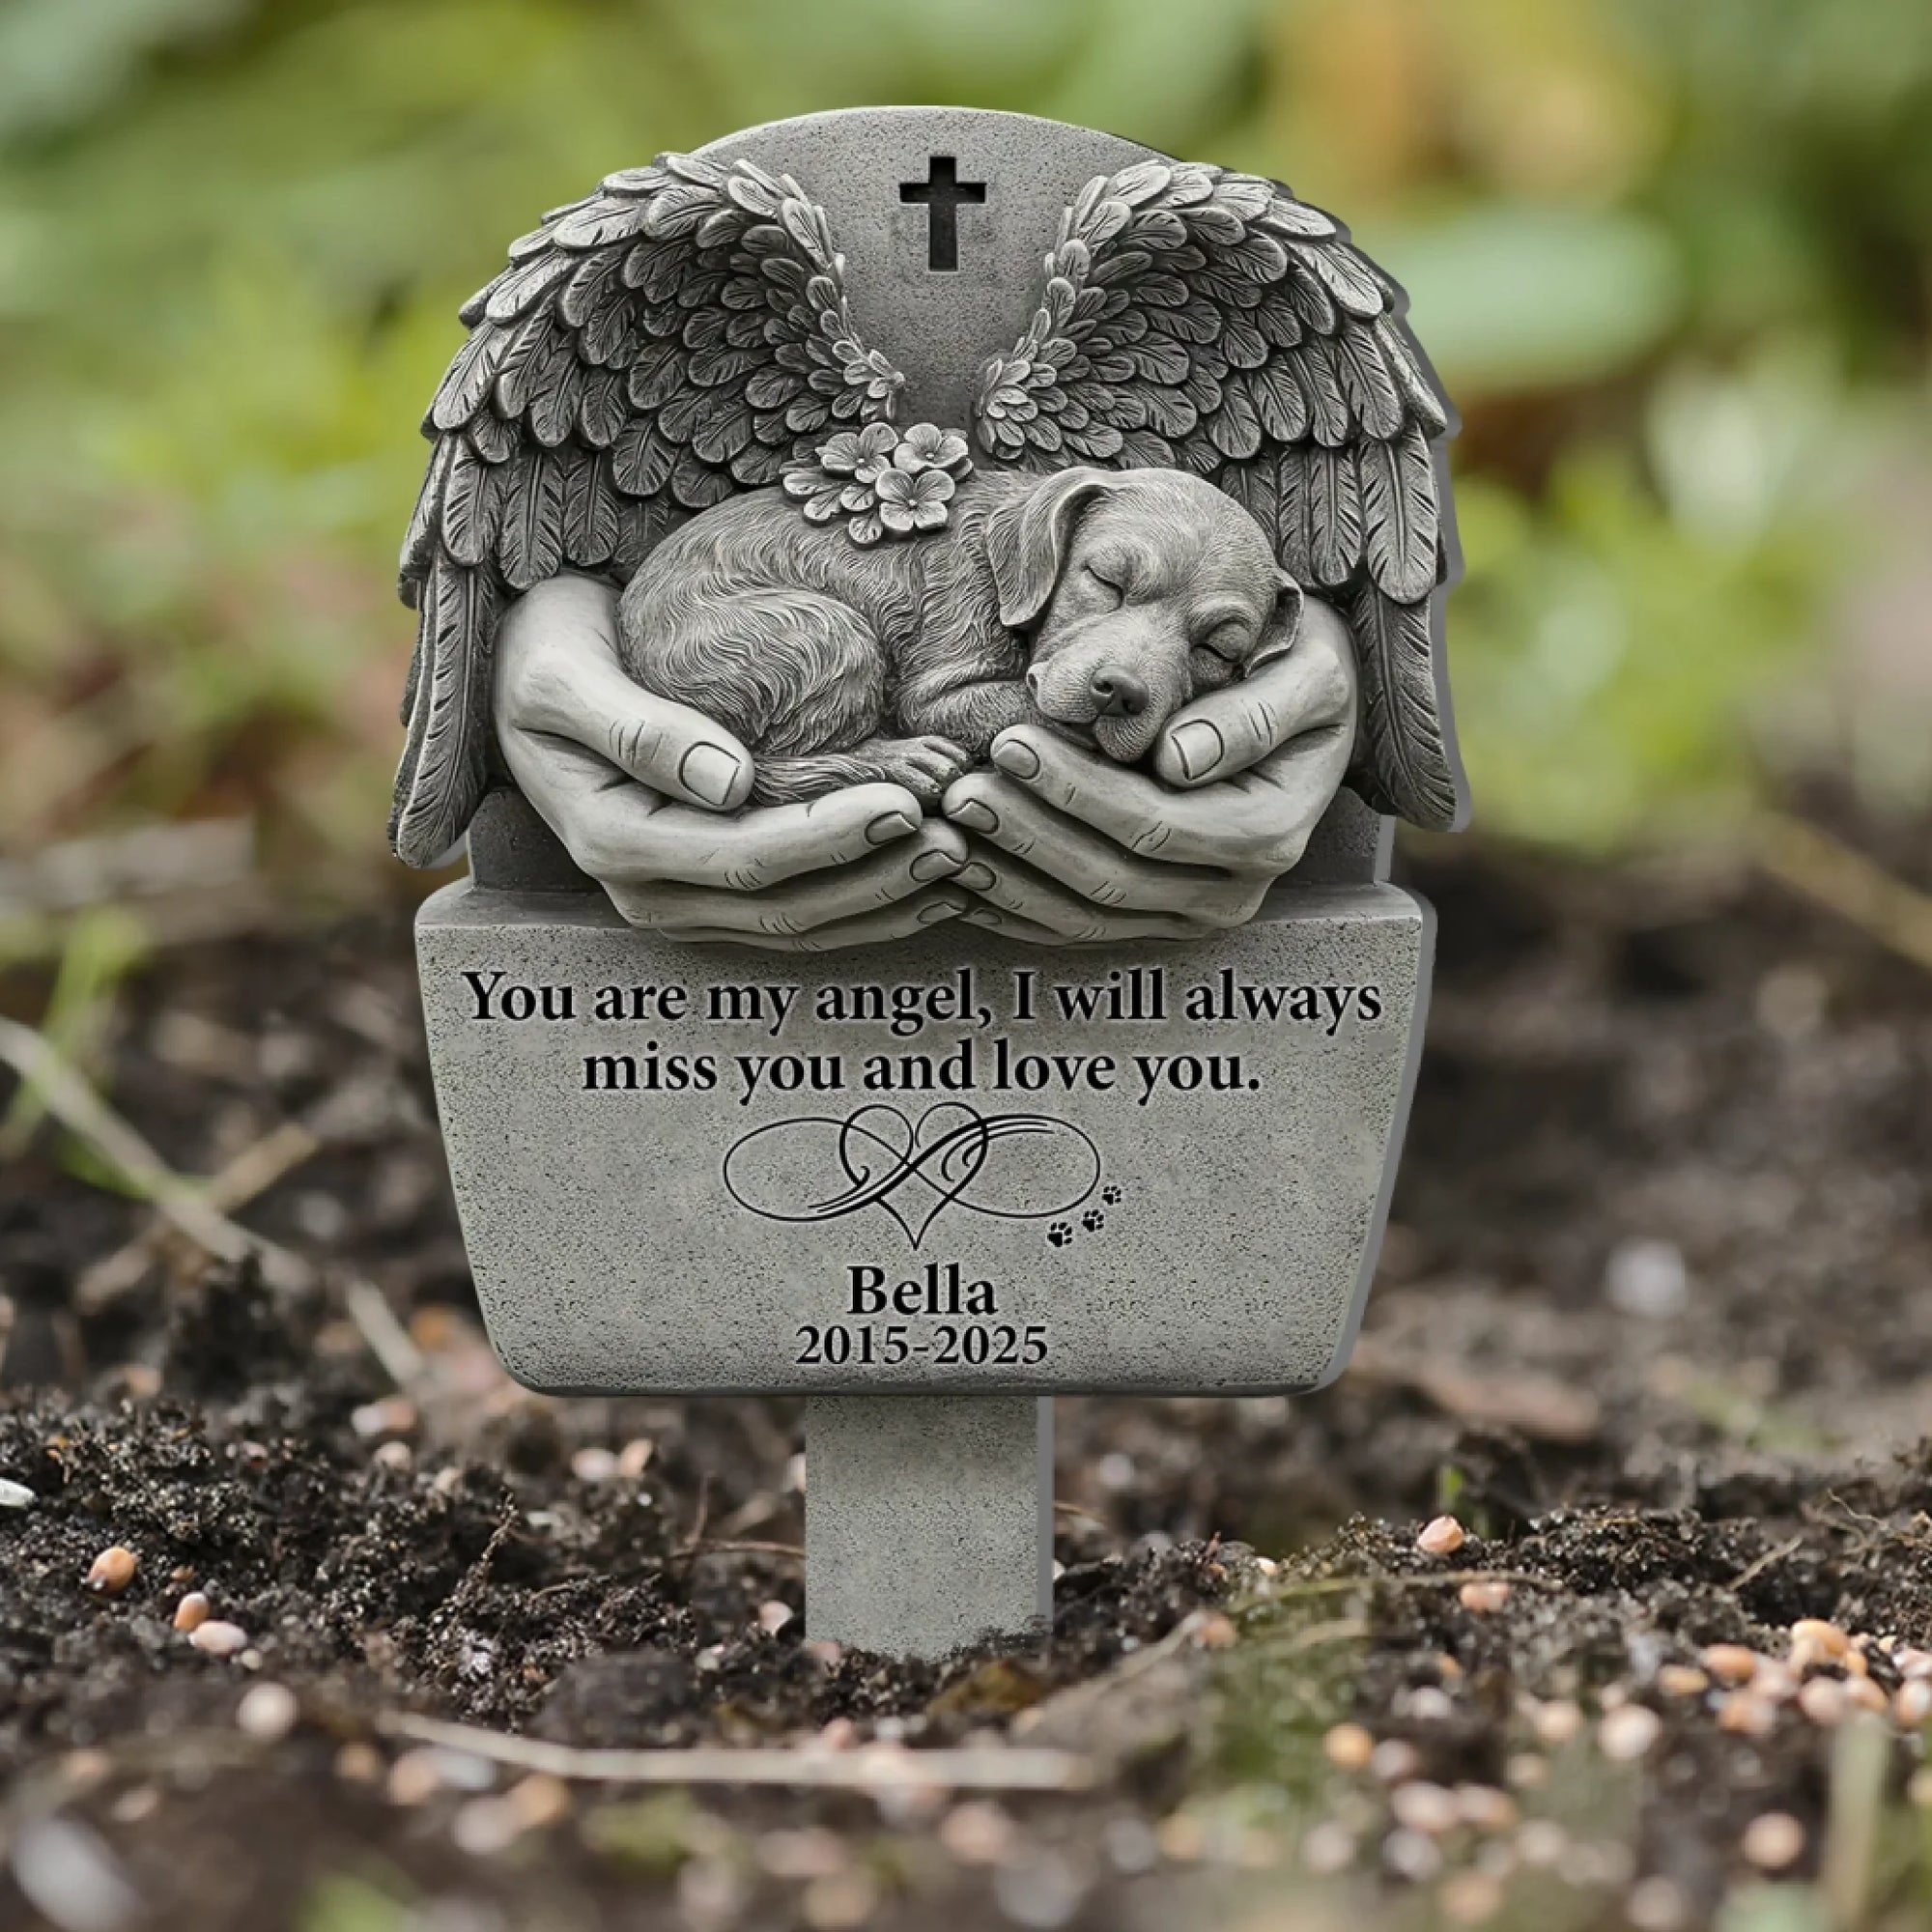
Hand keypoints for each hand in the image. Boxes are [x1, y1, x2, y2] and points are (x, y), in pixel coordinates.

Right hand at [492, 574, 969, 948]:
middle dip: (877, 877)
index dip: (829, 838)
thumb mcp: (563, 673)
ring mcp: (679, 900)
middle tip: (958, 835)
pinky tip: (926, 883)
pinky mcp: (708, 890)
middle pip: (784, 907)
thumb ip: (637, 728)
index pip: (743, 858)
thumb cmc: (542, 653)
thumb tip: (724, 782)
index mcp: (612, 841)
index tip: (905, 802)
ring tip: (960, 859)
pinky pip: (797, 914)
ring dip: (884, 900)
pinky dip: (867, 902)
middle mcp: (646, 892)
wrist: (521, 670)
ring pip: (800, 924)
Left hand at [940, 597, 1358, 942]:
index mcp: (1268, 834)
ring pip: (1083, 914)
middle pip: (1109, 877)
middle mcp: (1233, 893)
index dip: (1074, 790)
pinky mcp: (1155, 920)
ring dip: (1009, 877)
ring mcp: (1191, 915)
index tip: (1010, 743)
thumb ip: (1255, 716)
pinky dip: (1013, 907)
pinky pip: (1073, 928)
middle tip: (960, 787)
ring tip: (948, 825)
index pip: (1152, 824)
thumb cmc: (1304, 669)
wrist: (1311, 702)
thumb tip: (1180, 759)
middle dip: (1026, 834)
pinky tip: (961, 876)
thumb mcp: (1309, 672)